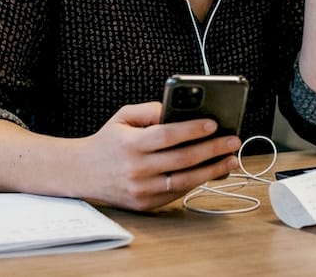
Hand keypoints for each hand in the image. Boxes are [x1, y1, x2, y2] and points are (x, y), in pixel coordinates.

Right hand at [79, 102, 240, 210]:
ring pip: (185, 180)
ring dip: (212, 170)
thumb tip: (181, 111)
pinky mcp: (145, 204)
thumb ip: (151, 110)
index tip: (214, 124)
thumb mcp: (123, 116)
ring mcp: (141, 190)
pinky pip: (177, 193)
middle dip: (212, 149)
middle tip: (233, 141)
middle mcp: (136, 169)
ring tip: (231, 159)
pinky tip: (211, 171)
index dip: (192, 129)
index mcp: (130, 144)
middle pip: (182, 159)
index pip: (167, 135)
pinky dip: (196, 181)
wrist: (81, 172)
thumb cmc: (108, 141)